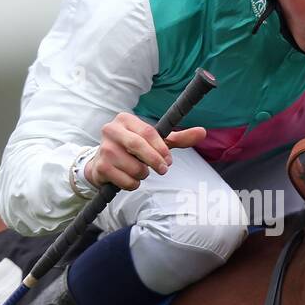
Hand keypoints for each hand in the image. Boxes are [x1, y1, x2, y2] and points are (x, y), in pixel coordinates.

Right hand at [85, 113, 206, 189]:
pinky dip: (133, 184)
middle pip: (139, 146)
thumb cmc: (133, 150)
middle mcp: (111, 130)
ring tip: (138, 171)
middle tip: (163, 170)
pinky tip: (128, 178)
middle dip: (155, 161)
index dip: (161, 148)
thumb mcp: (154, 143)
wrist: (102, 165)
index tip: (169, 160)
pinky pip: (126, 181)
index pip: (148, 131)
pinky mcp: (101, 167)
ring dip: (143, 174)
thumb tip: (203, 132)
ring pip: (134, 167)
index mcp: (125, 119)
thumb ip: (177, 138)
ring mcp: (104, 149)